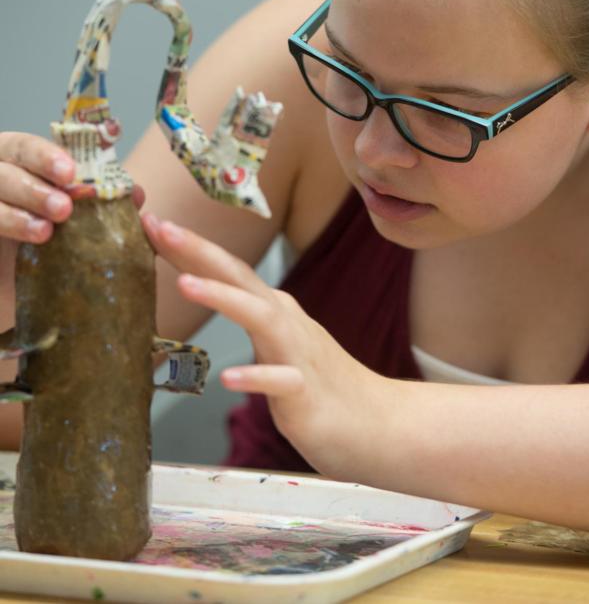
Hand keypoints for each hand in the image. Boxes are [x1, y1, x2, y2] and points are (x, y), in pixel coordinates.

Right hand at [0, 132, 145, 243]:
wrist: (35, 271)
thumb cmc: (60, 225)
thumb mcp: (82, 208)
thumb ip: (103, 198)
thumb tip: (136, 195)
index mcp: (19, 160)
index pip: (24, 148)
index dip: (44, 156)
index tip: (69, 172)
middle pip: (3, 172)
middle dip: (34, 188)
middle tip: (63, 208)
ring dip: (17, 216)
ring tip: (46, 231)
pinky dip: (10, 226)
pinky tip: (31, 239)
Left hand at [142, 213, 387, 478]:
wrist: (376, 423)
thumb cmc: (318, 385)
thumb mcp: (278, 343)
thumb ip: (250, 316)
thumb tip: (211, 292)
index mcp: (274, 311)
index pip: (229, 272)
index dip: (191, 248)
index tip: (152, 224)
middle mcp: (286, 324)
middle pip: (241, 279)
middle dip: (200, 251)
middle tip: (161, 226)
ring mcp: (298, 356)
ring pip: (260, 318)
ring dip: (223, 297)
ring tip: (184, 283)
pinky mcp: (307, 394)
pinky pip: (281, 382)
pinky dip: (256, 376)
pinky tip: (228, 376)